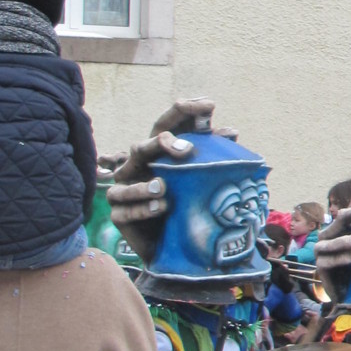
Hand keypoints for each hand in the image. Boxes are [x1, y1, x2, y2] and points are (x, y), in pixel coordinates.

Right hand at [107, 99, 220, 260]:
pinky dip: (142, 208)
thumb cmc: (185, 204)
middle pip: (142, 146)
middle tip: (187, 150)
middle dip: (162, 144)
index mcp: (158, 154)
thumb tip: (231, 132)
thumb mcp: (200, 178)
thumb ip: (212, 155)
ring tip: (164, 187)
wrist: (171, 245)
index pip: (166, 126)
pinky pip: (124, 210)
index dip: (185, 112)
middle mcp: (138, 167)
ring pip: (127, 179)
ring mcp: (124, 189)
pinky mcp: (119, 215)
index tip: (209, 105)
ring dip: (146, 184)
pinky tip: (161, 207)